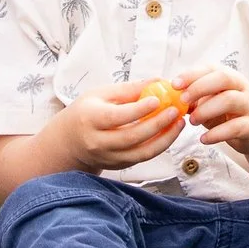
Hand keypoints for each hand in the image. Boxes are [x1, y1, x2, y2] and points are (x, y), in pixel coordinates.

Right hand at [58, 81, 186, 173]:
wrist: (69, 141)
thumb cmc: (86, 112)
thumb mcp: (100, 94)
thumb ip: (129, 89)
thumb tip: (158, 81)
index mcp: (90, 119)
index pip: (116, 117)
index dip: (139, 110)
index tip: (158, 99)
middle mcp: (97, 142)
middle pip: (131, 137)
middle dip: (158, 125)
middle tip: (175, 111)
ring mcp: (108, 157)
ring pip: (141, 153)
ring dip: (165, 139)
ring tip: (179, 123)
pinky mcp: (118, 166)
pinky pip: (142, 158)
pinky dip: (159, 146)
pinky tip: (170, 133)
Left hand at [176, 66, 248, 158]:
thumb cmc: (228, 114)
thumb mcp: (210, 102)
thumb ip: (193, 99)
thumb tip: (167, 98)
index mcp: (229, 77)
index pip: (210, 68)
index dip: (192, 74)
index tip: (174, 84)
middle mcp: (241, 87)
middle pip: (222, 78)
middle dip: (199, 87)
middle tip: (182, 101)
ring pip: (230, 100)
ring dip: (207, 110)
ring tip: (192, 121)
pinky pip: (236, 127)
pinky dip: (217, 133)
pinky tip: (203, 139)